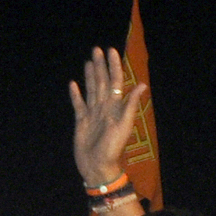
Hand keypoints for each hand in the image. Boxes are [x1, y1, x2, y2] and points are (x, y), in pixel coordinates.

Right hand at [68, 46, 147, 189]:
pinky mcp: (81, 122)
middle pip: (102, 81)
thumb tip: (142, 85)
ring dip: (90, 75)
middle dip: (100, 65)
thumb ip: (130, 105)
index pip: (114, 81)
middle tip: (96, 49)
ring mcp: (92, 114)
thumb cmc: (112, 148)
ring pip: (91, 90)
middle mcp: (104, 107)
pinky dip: (76, 95)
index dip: (113, 66)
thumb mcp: (123, 125)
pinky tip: (73, 85)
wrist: (97, 166)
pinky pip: (78, 105)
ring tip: (88, 62)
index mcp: (114, 106)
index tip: (111, 51)